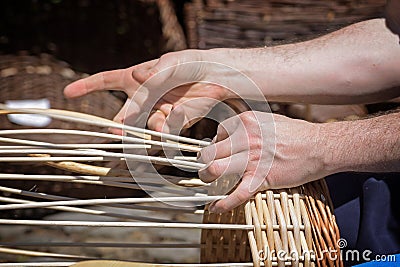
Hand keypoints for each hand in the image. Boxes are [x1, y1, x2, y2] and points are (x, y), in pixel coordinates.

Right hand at [64, 50, 230, 132]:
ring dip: (151, 125)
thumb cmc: (191, 64)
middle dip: (119, 125)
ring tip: (166, 113)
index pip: (106, 81)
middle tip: (114, 132)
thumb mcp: (174, 62)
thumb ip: (156, 71)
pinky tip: (176, 115)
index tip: (68, 93)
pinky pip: (164, 130)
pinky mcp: (173, 122)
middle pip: (124, 114)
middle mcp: (143, 97)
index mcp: (136, 78)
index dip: (87, 87)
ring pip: (145, 125)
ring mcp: (157, 111)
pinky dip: (167, 128)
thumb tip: (139, 78)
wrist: (217, 78)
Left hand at [198, 111, 327, 212]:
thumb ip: (249, 127)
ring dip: (206, 178)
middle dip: (204, 162)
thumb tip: (232, 135)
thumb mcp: (270, 120)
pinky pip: (236, 194)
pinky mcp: (261, 179)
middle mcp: (245, 139)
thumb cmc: (298, 134)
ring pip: (214, 170)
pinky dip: (223, 204)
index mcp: (247, 122)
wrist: (320, 147)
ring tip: (207, 183)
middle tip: (206, 167)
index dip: (216, 143)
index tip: (219, 151)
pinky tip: (215, 208)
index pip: (218, 132)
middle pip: (209, 152)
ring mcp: (252, 159)